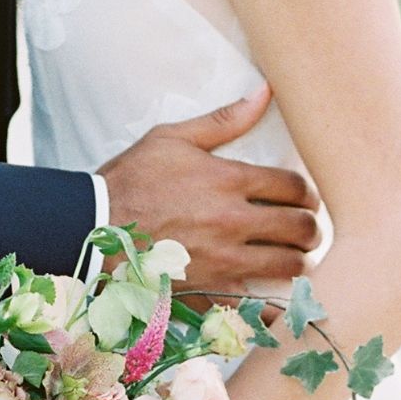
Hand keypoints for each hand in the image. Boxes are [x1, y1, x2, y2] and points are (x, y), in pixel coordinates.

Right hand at [99, 84, 321, 295]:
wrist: (90, 227)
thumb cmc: (129, 180)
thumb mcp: (171, 138)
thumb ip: (223, 120)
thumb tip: (265, 93)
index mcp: (228, 180)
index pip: (294, 187)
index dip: (307, 193)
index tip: (304, 199)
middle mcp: (233, 221)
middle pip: (300, 229)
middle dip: (310, 229)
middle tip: (305, 230)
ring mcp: (223, 260)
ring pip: (288, 267)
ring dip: (298, 263)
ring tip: (292, 258)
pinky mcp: (209, 291)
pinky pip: (257, 306)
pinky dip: (273, 305)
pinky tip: (275, 299)